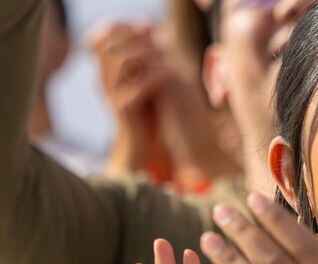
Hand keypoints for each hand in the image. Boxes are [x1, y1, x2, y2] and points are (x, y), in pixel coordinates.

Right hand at [90, 23, 172, 175]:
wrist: (142, 142)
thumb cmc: (144, 106)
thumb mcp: (144, 75)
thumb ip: (144, 51)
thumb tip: (147, 23)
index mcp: (107, 68)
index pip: (104, 37)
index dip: (122, 28)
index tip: (147, 27)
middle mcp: (105, 78)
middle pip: (111, 45)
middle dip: (134, 38)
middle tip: (157, 39)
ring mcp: (112, 93)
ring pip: (120, 62)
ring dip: (144, 53)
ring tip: (165, 54)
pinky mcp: (124, 108)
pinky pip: (136, 87)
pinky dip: (154, 77)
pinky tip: (171, 73)